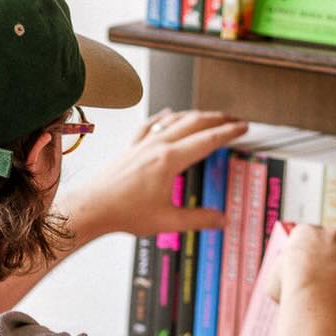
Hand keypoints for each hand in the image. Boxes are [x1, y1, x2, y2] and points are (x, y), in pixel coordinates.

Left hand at [66, 109, 248, 239]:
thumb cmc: (124, 213)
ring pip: (174, 119)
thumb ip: (198, 219)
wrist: (92, 207)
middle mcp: (157, 145)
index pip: (208, 139)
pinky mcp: (130, 146)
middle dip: (218, 118)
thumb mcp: (167, 221)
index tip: (243, 127)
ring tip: (209, 117)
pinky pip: (151, 125)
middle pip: (194, 122)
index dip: (229, 131)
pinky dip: (164, 118)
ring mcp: (142, 143)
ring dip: (195, 115)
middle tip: (234, 119)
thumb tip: (221, 220)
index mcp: (170, 160)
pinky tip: (168, 115)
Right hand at [268, 225, 335, 311]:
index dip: (304, 263)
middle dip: (326, 271)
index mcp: (305, 233)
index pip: (306, 243)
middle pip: (329, 252)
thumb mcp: (274, 280)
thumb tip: (286, 292)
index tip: (302, 278)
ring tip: (335, 308)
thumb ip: (283, 280)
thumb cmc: (288, 284)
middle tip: (320, 293)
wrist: (314, 286)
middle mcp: (330, 235)